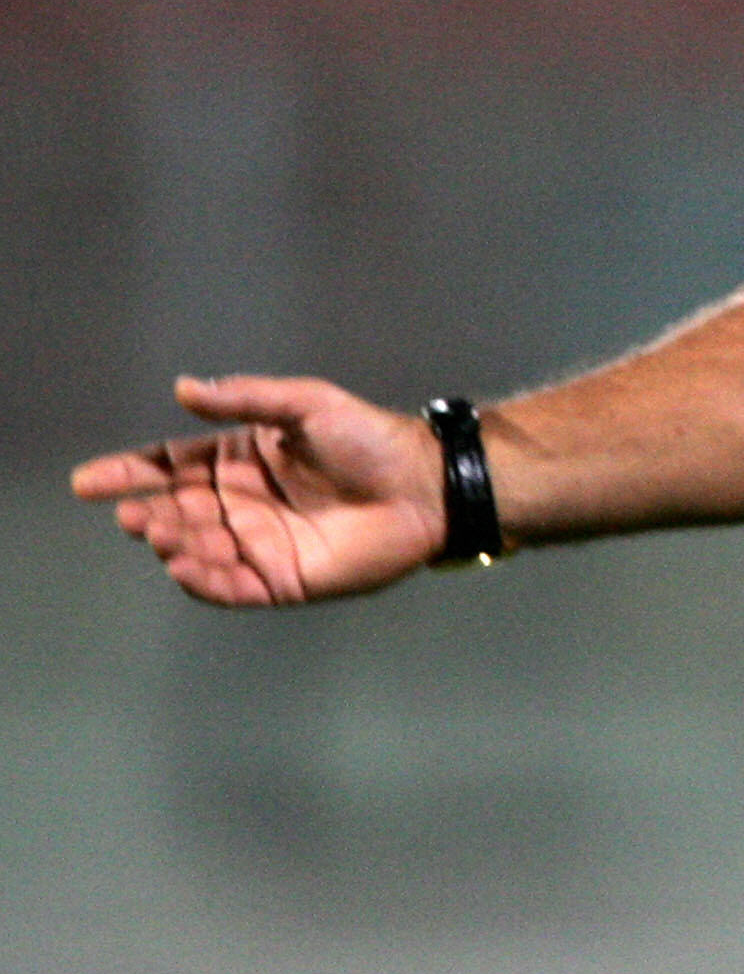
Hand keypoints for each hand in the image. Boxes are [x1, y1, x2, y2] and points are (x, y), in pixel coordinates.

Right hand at [69, 375, 448, 605]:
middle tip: (129, 514)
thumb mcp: (308, 405)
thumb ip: (248, 399)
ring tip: (156, 531)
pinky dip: (200, 579)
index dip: (130, 472)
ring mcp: (257, 542)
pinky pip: (228, 585)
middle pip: (176, 510)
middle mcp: (240, 502)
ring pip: (196, 548)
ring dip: (170, 542)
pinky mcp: (279, 579)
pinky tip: (183, 565)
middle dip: (146, 513)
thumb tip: (185, 387)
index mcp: (241, 458)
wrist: (425, 486)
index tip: (88, 481)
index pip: (172, 466)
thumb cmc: (370, 440)